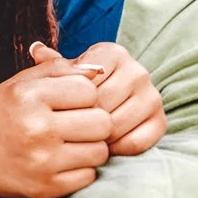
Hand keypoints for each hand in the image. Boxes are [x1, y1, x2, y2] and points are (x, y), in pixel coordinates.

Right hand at [0, 55, 112, 197]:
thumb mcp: (19, 83)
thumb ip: (56, 69)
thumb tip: (98, 70)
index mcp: (29, 96)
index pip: (89, 90)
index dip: (85, 95)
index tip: (71, 102)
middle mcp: (36, 128)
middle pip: (102, 122)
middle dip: (94, 121)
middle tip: (76, 124)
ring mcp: (43, 161)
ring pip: (100, 151)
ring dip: (90, 147)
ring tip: (70, 143)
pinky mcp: (47, 187)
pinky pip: (90, 176)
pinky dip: (81, 169)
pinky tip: (62, 162)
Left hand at [30, 42, 166, 156]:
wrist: (104, 110)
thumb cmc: (77, 91)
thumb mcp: (64, 76)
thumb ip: (53, 65)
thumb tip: (36, 49)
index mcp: (113, 53)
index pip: (87, 82)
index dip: (72, 101)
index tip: (63, 107)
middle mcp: (138, 71)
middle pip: (102, 104)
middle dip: (83, 121)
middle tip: (70, 130)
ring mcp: (152, 96)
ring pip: (117, 124)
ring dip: (98, 137)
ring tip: (85, 138)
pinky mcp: (161, 121)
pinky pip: (136, 142)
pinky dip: (118, 148)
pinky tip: (105, 146)